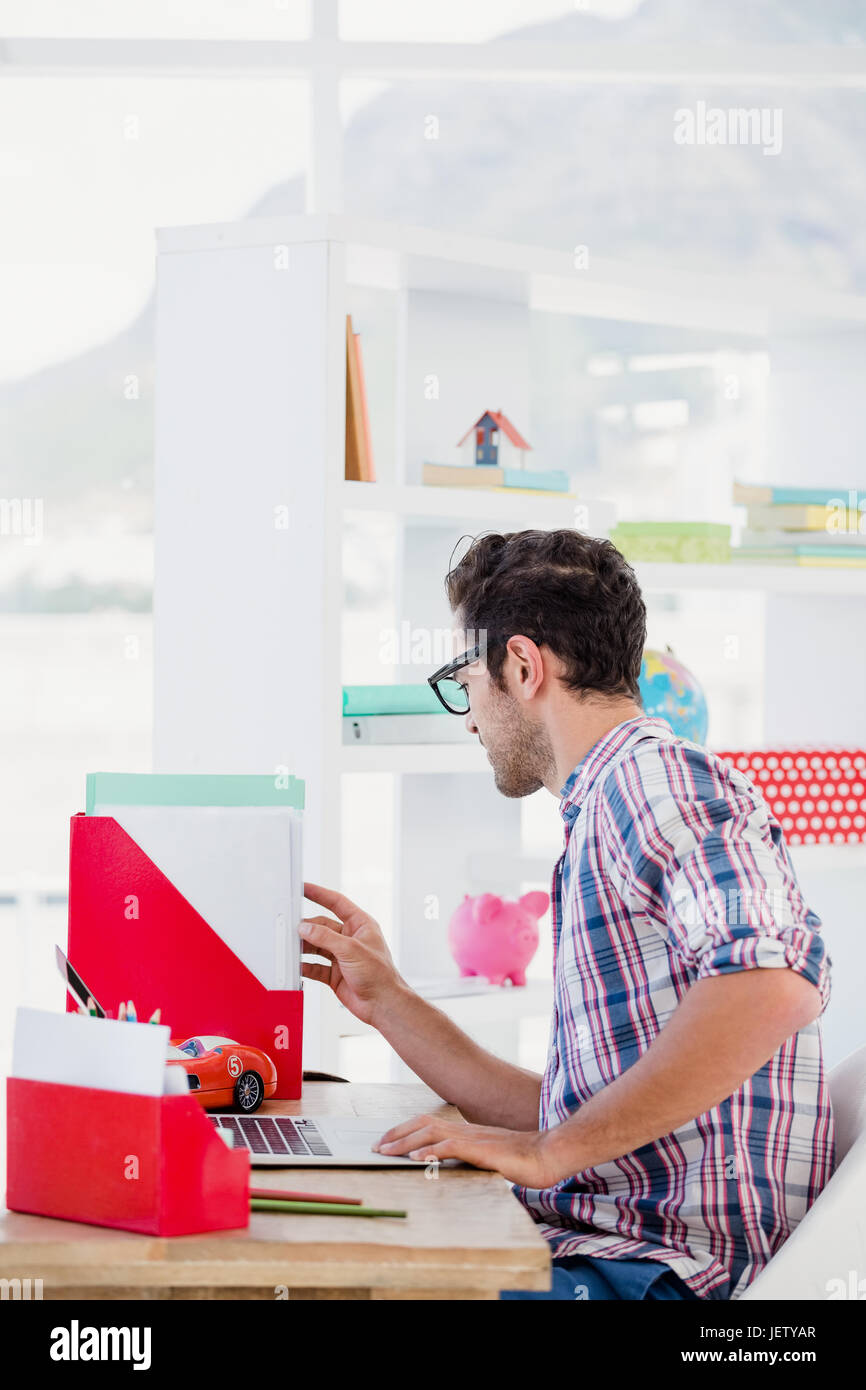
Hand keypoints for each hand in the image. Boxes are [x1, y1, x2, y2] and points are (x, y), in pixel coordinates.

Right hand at [300, 882, 404, 1026]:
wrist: (382, 1004)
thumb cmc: (380, 975)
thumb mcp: (351, 950)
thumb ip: (326, 938)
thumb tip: (306, 927)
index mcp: (360, 925)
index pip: (337, 903)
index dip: (320, 894)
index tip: (304, 888)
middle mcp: (350, 939)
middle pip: (323, 926)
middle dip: (308, 927)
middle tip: (292, 927)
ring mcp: (342, 957)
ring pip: (317, 946)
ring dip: (304, 947)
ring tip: (291, 946)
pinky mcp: (335, 974)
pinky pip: (315, 966)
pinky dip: (305, 966)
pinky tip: (297, 965)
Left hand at [374, 1113, 562, 1187]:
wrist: (549, 1154)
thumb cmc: (524, 1160)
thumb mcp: (489, 1160)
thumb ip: (470, 1160)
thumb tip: (451, 1169)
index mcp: (467, 1131)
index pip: (429, 1124)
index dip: (406, 1131)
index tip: (387, 1141)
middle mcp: (467, 1129)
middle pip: (424, 1123)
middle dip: (397, 1134)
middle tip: (376, 1146)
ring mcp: (474, 1137)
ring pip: (431, 1133)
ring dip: (405, 1142)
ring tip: (386, 1151)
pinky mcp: (482, 1150)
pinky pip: (451, 1147)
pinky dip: (430, 1151)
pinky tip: (416, 1158)